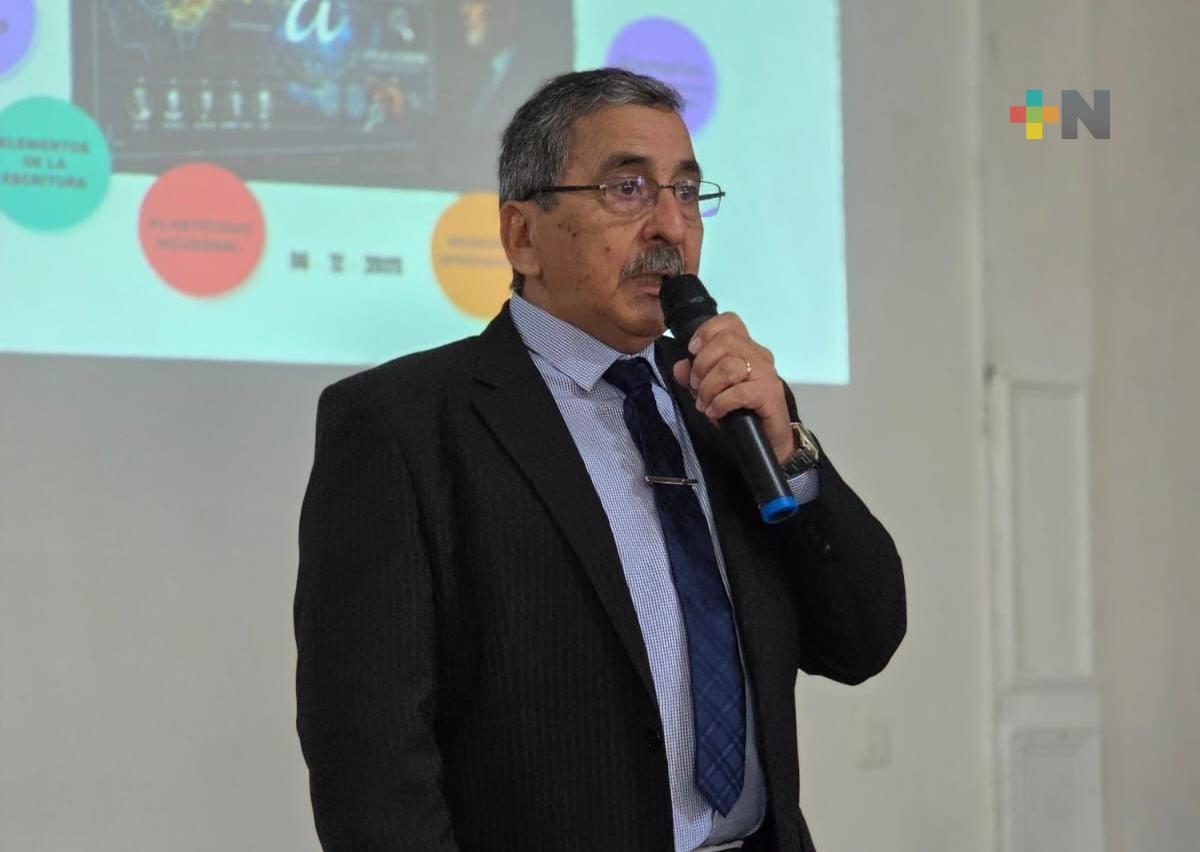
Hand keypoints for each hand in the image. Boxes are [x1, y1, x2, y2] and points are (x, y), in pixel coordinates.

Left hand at [671, 312, 796, 464]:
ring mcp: (766, 374)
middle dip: (701, 365)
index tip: (692, 351)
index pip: (730, 321)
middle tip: (695, 386)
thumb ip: (694, 377)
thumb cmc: (741, 413)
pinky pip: (739, 392)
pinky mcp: (770, 394)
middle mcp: (759, 355)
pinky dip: (720, 403)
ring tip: (704, 404)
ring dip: (708, 388)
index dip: (707, 331)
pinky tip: (715, 413)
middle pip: (725, 341)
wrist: (769, 442)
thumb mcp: (710, 392)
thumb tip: (679, 366)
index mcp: (746, 348)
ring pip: (729, 366)